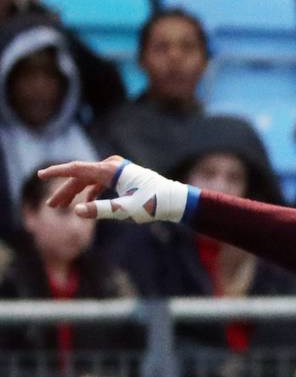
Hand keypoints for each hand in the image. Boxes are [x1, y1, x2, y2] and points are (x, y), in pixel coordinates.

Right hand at [39, 156, 195, 222]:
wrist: (174, 200)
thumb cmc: (153, 204)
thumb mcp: (125, 210)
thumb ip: (100, 210)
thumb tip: (76, 210)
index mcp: (111, 170)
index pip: (77, 169)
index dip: (57, 172)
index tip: (40, 175)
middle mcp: (113, 166)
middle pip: (81, 176)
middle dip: (65, 191)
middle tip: (51, 206)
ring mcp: (118, 170)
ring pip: (89, 180)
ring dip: (76, 192)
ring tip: (63, 206)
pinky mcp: (123, 176)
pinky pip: (100, 182)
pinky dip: (91, 192)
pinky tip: (86, 203)